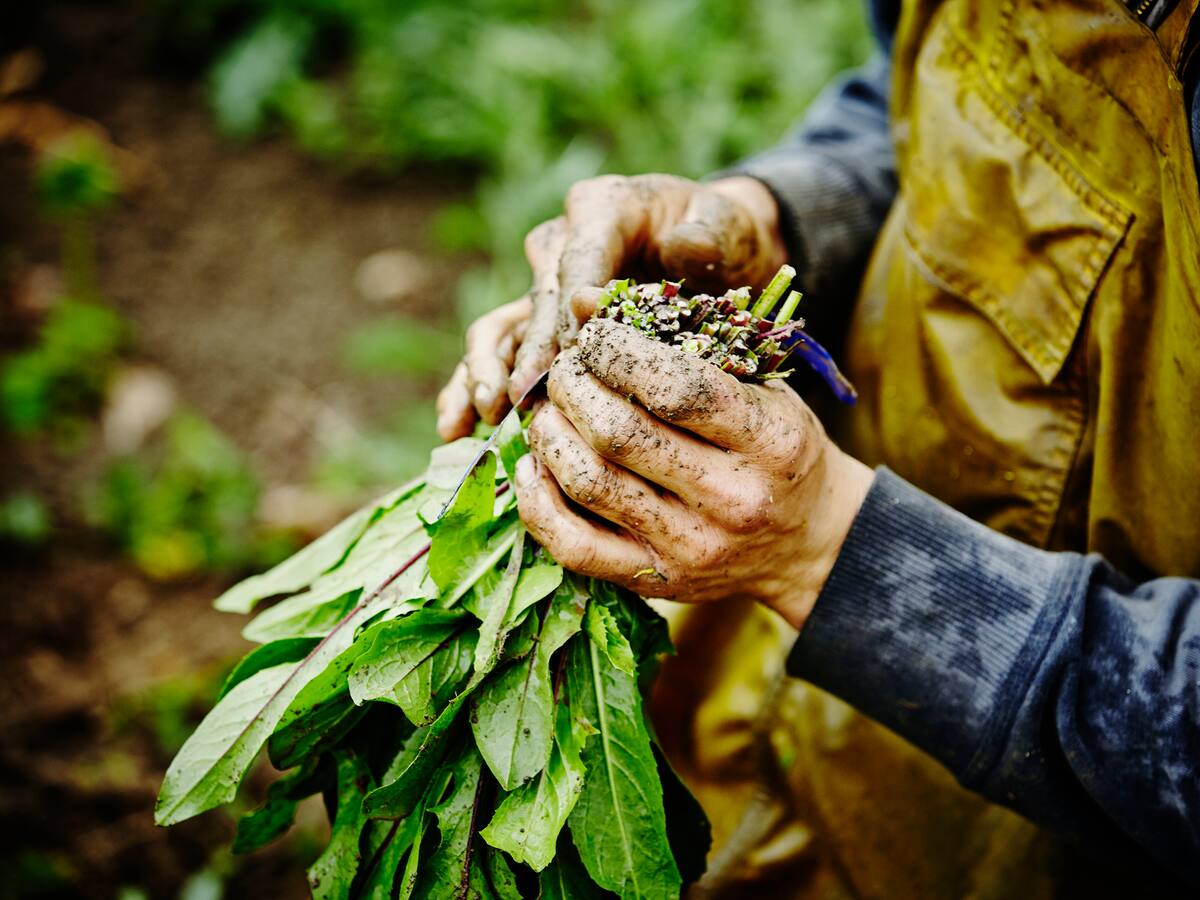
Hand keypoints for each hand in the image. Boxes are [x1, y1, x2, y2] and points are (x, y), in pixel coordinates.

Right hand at [436, 174, 787, 440]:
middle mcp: (562, 242)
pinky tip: (459, 426)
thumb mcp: (727, 226)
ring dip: (485, 371)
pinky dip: (475, 385)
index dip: (571, 309)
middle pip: (536, 301)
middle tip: (523, 397)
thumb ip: (706, 236)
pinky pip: (500, 352)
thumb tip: (676, 251)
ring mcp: (545, 283)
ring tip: (485, 415)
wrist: (718, 249)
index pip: (577, 261)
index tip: (575, 354)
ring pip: (503, 327)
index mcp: (601, 208)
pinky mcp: (540, 320)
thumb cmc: (724, 236)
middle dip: (528, 352)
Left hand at [513, 318, 872, 630]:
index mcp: (769, 441)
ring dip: (550, 434)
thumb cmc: (775, 446)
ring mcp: (691, 547)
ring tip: (549, 410)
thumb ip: (682, 342)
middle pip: (619, 434)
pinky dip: (537, 501)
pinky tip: (534, 464)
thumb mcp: (758, 385)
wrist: (808, 541)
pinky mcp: (655, 580)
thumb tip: (582, 301)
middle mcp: (732, 499)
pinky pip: (574, 545)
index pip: (677, 390)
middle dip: (574, 388)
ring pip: (589, 482)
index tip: (597, 336)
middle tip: (566, 370)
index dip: (618, 352)